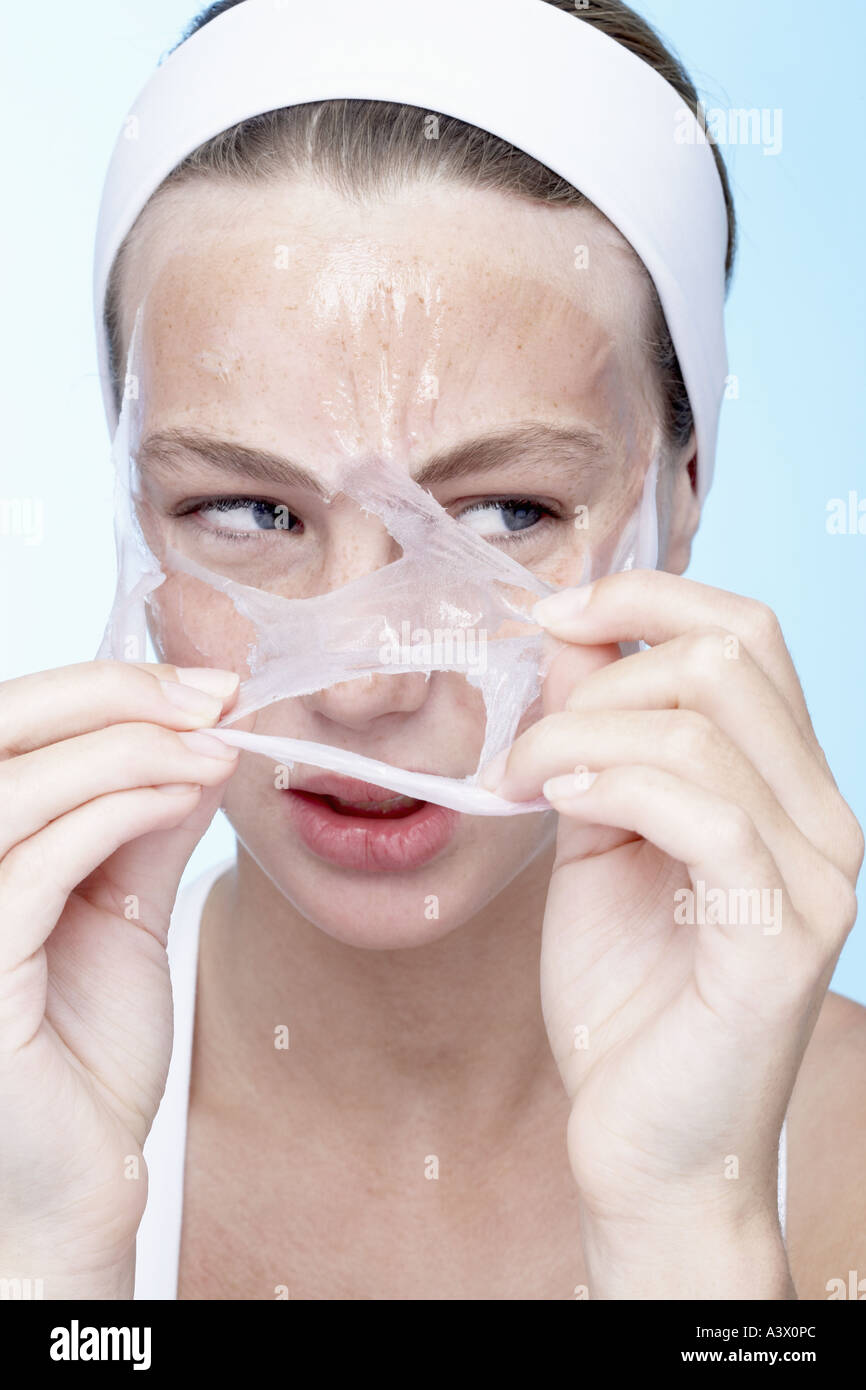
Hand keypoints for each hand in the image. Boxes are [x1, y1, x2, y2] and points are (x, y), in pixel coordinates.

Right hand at [0, 661, 239, 1296]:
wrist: (80, 1182)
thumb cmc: (87, 1056)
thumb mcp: (124, 915)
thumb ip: (143, 827)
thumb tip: (195, 734)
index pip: (10, 726)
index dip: (102, 684)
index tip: (205, 683)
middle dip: (112, 694)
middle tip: (212, 694)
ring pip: (12, 788)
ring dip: (124, 749)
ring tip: (210, 749)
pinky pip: (34, 862)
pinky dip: (113, 812)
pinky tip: (180, 799)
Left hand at [484, 571, 862, 1296]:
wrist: (643, 1141)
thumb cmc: (623, 997)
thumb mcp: (593, 835)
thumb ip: (592, 737)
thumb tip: (569, 635)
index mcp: (781, 783)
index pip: (745, 632)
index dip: (646, 596)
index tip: (549, 614)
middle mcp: (820, 816)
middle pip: (732, 653)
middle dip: (605, 669)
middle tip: (528, 739)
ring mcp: (814, 873)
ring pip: (703, 726)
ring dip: (579, 736)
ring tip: (523, 785)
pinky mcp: (783, 933)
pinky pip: (706, 810)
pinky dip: (612, 784)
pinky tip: (559, 807)